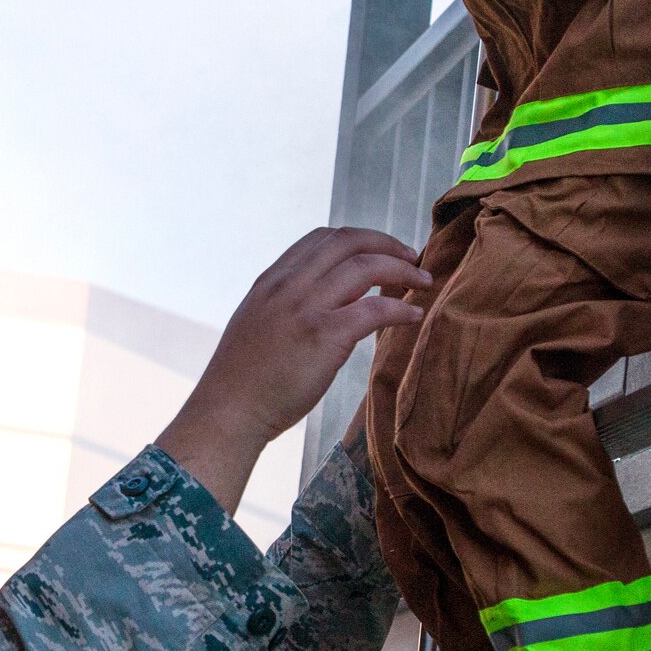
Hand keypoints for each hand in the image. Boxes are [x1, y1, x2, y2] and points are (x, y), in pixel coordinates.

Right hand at [157, 228, 428, 514]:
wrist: (228, 411)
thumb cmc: (242, 380)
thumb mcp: (257, 324)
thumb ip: (286, 306)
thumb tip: (322, 305)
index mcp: (272, 280)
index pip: (321, 239)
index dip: (358, 239)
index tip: (381, 250)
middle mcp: (288, 285)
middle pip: (348, 242)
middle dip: (386, 243)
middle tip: (412, 257)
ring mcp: (306, 307)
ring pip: (366, 266)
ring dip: (402, 270)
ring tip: (422, 282)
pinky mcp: (324, 335)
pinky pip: (375, 309)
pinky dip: (400, 308)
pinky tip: (413, 316)